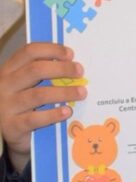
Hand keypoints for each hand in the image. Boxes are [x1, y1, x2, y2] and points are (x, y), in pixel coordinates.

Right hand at [0, 43, 85, 173]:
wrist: (9, 131)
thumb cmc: (24, 102)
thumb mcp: (28, 83)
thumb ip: (44, 72)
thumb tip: (75, 64)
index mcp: (10, 69)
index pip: (29, 51)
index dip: (52, 50)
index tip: (71, 54)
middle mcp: (5, 85)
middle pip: (35, 70)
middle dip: (62, 69)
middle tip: (80, 72)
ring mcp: (6, 106)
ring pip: (38, 95)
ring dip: (64, 92)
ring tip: (81, 93)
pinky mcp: (11, 126)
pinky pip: (35, 119)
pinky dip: (53, 114)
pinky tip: (67, 111)